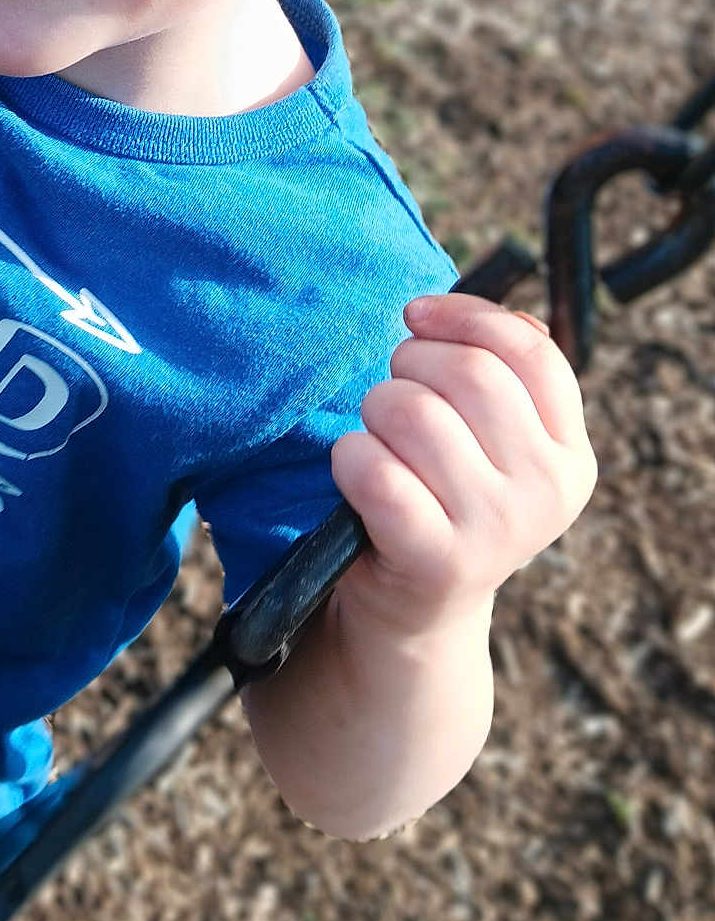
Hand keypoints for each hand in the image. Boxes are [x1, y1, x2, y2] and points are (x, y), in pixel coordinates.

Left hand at [331, 292, 596, 638]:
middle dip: (409, 362)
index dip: (466, 316)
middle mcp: (547, 492)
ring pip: (413, 411)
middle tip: (393, 389)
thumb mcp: (495, 442)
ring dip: (375, 409)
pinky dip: (350, 457)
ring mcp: (496, 529)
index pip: (531, 350)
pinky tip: (357, 470)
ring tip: (378, 435)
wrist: (419, 607)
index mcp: (570, 454)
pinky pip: (374, 469)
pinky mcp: (436, 559)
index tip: (417, 315)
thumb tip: (476, 313)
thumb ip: (502, 371)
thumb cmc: (446, 495)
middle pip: (468, 372)